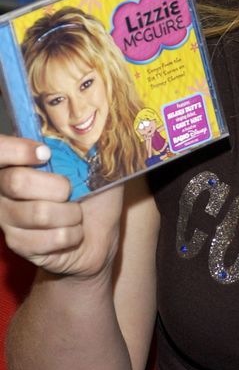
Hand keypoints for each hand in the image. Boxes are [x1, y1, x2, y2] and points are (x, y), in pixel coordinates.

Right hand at [0, 134, 122, 278]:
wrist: (99, 235)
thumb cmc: (93, 196)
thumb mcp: (94, 165)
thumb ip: (84, 145)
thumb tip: (92, 126)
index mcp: (17, 162)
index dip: (16, 149)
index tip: (46, 154)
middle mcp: (3, 188)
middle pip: (16, 181)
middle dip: (58, 187)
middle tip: (70, 192)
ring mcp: (6, 218)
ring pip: (38, 212)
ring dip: (71, 215)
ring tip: (76, 215)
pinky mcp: (17, 243)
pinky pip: (47, 238)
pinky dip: (71, 235)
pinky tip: (71, 234)